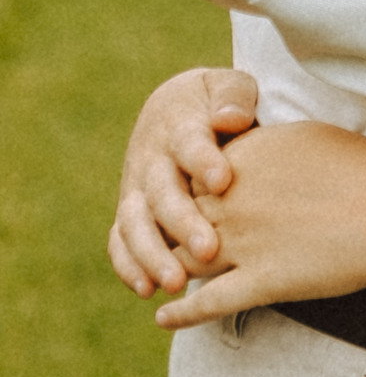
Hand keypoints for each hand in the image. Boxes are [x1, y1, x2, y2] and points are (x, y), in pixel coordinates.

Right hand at [108, 65, 260, 296]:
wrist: (177, 109)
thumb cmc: (219, 101)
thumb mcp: (228, 87)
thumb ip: (234, 97)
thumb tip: (230, 118)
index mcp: (180, 125)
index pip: (190, 143)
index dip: (203, 161)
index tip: (222, 181)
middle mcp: (151, 160)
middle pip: (162, 193)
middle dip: (183, 223)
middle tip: (208, 250)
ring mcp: (136, 188)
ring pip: (136, 223)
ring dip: (153, 254)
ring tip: (176, 283)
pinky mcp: (130, 212)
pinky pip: (120, 241)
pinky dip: (128, 266)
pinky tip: (146, 290)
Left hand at [154, 123, 365, 328]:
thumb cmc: (359, 167)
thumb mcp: (306, 136)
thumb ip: (267, 145)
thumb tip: (254, 146)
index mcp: (239, 160)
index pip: (192, 174)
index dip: (187, 188)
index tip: (186, 197)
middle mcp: (229, 202)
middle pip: (178, 217)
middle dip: (166, 230)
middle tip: (158, 240)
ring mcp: (240, 245)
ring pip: (183, 260)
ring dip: (163, 271)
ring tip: (153, 279)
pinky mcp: (257, 282)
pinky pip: (207, 303)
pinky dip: (181, 315)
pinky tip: (163, 319)